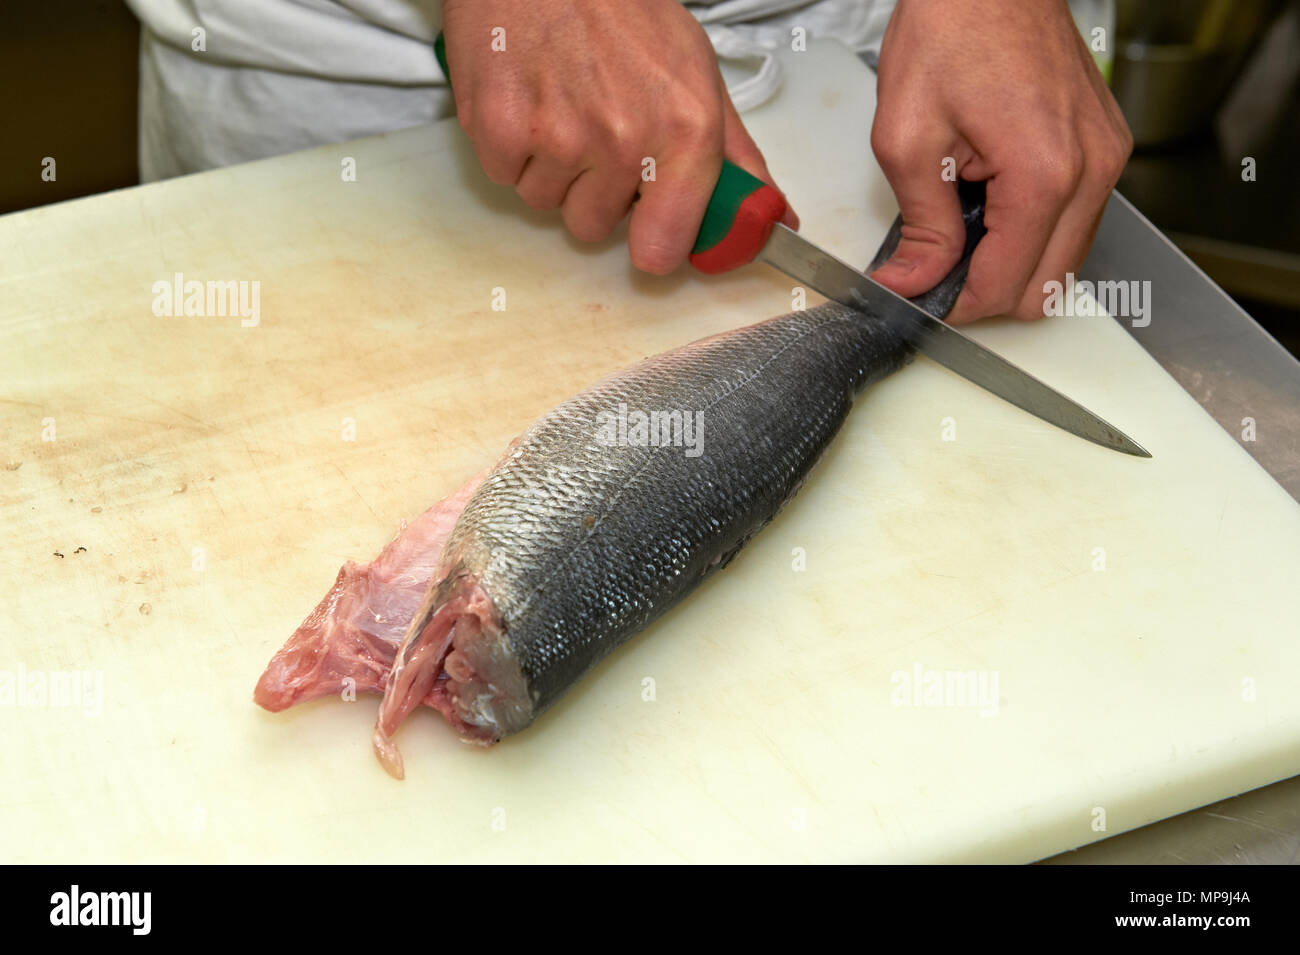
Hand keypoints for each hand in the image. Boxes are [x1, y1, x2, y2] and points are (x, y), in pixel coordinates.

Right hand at [441, 0, 796, 273]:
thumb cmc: (622, 10)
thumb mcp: (696, 73)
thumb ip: (734, 156)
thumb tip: (772, 218)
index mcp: (684, 130)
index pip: (664, 248)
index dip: (654, 244)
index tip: (650, 231)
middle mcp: (624, 141)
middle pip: (594, 228)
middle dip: (592, 191)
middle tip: (594, 129)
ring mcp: (558, 138)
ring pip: (546, 203)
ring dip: (550, 168)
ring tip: (559, 103)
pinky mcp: (499, 131)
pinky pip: (505, 177)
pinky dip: (510, 147)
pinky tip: (527, 97)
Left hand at [867, 0, 1132, 322]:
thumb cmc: (950, 33)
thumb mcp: (908, 139)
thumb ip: (920, 225)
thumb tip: (913, 282)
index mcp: (1045, 174)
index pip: (1008, 284)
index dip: (959, 307)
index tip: (922, 302)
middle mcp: (1092, 170)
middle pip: (1046, 286)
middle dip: (988, 292)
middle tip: (936, 273)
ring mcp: (1107, 157)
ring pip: (1065, 259)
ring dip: (1012, 262)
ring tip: (961, 228)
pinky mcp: (1106, 146)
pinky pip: (1075, 219)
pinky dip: (1033, 230)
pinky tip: (990, 202)